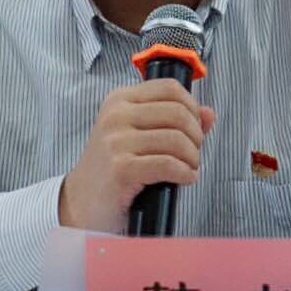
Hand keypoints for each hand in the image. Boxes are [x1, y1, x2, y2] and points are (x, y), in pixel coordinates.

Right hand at [59, 79, 216, 232]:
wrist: (81, 203)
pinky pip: (169, 164)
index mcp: (119, 100)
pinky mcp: (122, 169)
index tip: (194, 126)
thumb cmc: (112, 168)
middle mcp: (116, 116)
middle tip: (193, 152)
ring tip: (188, 168)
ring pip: (177, 140)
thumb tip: (209, 113)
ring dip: (192, 158)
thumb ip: (174, 121)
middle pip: (178, 112)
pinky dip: (185, 173)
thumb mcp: (138, 135)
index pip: (170, 88)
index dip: (192, 107)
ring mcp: (116, 142)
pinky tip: (184, 178)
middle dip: (195, 135)